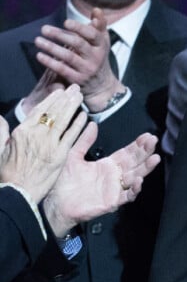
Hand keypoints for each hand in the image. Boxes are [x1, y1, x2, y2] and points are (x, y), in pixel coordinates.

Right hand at [0, 85, 86, 202]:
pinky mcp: (60, 154)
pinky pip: (71, 135)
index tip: (59, 91)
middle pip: (54, 111)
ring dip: (72, 106)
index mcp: (21, 132)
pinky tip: (84, 115)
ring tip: (79, 96)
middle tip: (74, 88)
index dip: (51, 99)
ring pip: (63, 120)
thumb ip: (1, 132)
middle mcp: (36, 134)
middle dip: (65, 98)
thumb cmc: (7, 173)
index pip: (39, 110)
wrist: (17, 193)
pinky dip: (78, 124)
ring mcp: (49, 144)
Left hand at [29, 8, 124, 112]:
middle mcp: (96, 57)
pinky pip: (62, 69)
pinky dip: (50, 62)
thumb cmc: (99, 56)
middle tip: (44, 28)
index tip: (65, 22)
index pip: (93, 35)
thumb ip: (100, 25)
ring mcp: (87, 69)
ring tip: (37, 40)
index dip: (80, 28)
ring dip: (51, 48)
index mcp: (102, 45)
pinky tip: (39, 55)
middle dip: (61, 35)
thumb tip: (96, 9)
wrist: (102, 85)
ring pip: (68, 57)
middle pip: (78, 44)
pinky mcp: (77, 79)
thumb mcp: (103, 41)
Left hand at [43, 127, 160, 236]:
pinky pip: (126, 196)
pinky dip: (134, 189)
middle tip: (153, 141)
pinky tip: (139, 180)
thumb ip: (84, 141)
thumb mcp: (73, 156)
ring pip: (135, 177)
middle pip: (135, 162)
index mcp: (108, 164)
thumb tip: (92, 124)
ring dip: (146, 168)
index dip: (138, 144)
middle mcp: (114, 176)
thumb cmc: (63, 182)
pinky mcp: (111, 202)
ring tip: (154, 159)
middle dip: (145, 152)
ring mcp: (114, 189)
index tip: (147, 135)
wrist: (54, 204)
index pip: (127, 152)